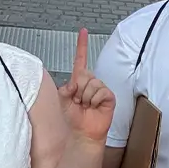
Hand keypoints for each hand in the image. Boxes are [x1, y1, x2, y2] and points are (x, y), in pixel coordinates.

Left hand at [58, 28, 114, 144]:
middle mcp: (89, 84)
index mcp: (77, 82)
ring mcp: (100, 91)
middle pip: (85, 73)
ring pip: (92, 83)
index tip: (83, 31)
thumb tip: (75, 82)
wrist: (77, 136)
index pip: (80, 60)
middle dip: (78, 88)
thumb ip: (64, 87)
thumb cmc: (68, 120)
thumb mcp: (60, 100)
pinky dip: (94, 100)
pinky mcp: (108, 98)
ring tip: (84, 107)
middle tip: (77, 102)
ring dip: (85, 97)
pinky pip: (101, 91)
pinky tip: (93, 108)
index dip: (81, 46)